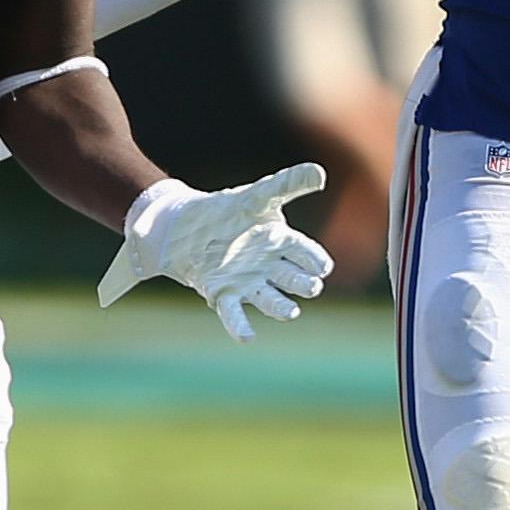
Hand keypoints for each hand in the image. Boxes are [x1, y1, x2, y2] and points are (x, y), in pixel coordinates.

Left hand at [98, 165, 332, 340]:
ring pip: (270, 299)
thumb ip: (288, 184)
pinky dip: (240, 326)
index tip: (322, 267)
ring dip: (281, 307)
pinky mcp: (223, 294)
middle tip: (311, 286)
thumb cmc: (227, 211)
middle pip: (293, 279)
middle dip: (303, 284)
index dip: (313, 260)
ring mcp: (248, 283)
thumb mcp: (257, 196)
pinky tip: (247, 337)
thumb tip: (321, 172)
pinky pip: (234, 313)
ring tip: (291, 312)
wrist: (186, 225)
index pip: (304, 253)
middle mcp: (269, 267)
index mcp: (281, 242)